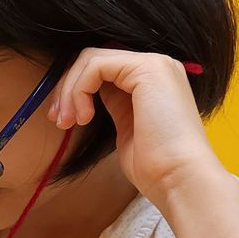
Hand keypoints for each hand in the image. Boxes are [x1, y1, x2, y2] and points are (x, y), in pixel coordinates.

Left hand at [49, 49, 226, 204]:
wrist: (179, 178)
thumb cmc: (155, 166)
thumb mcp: (128, 129)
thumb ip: (114, 105)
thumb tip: (85, 96)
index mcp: (153, 80)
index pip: (102, 68)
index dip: (74, 89)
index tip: (62, 120)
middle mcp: (157, 66)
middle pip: (93, 59)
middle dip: (66, 88)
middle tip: (59, 120)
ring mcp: (154, 64)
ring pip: (91, 59)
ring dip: (69, 90)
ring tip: (68, 122)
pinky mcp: (148, 68)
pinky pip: (96, 66)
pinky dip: (79, 90)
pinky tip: (85, 117)